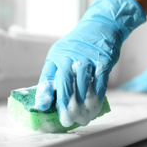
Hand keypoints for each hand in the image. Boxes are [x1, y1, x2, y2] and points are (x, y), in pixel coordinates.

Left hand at [35, 0, 145, 126]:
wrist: (101, 26)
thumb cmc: (78, 46)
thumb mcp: (61, 54)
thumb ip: (55, 74)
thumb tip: (48, 99)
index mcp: (56, 56)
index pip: (47, 76)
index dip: (44, 93)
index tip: (42, 107)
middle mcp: (70, 57)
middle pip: (65, 82)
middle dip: (65, 104)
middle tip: (66, 120)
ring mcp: (87, 59)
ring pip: (83, 85)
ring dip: (83, 104)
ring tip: (82, 118)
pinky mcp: (103, 62)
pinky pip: (100, 82)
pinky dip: (97, 97)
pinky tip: (94, 107)